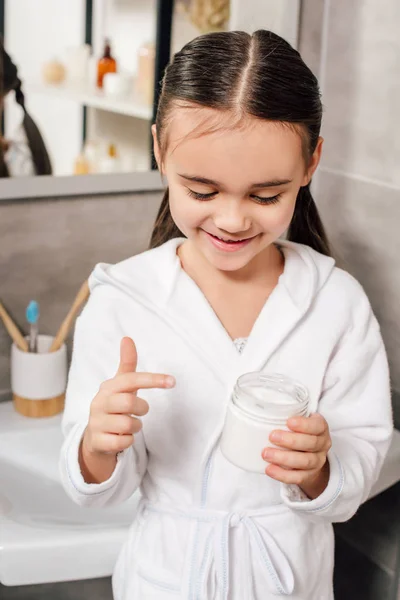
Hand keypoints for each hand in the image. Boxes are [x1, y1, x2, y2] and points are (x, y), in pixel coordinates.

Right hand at [83, 336, 174, 456]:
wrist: (95, 437)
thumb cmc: (114, 406)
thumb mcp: (120, 386)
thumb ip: (127, 363)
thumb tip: (127, 338)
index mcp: (108, 387)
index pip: (131, 379)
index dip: (153, 379)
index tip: (172, 382)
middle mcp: (99, 403)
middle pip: (130, 403)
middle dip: (142, 408)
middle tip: (139, 411)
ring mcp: (97, 423)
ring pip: (129, 424)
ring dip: (136, 426)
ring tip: (128, 425)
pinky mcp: (99, 442)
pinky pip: (123, 442)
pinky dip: (128, 441)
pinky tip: (121, 437)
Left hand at [262, 414, 331, 498]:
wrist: (310, 457)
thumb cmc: (299, 432)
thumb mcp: (299, 421)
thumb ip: (287, 414)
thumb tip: (262, 407)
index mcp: (321, 428)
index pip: (317, 426)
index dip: (304, 424)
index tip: (288, 422)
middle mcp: (322, 445)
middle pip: (310, 444)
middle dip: (290, 440)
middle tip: (271, 437)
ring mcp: (317, 462)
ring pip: (304, 461)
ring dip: (284, 458)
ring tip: (266, 454)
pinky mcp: (309, 476)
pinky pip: (297, 477)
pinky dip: (282, 474)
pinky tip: (269, 469)